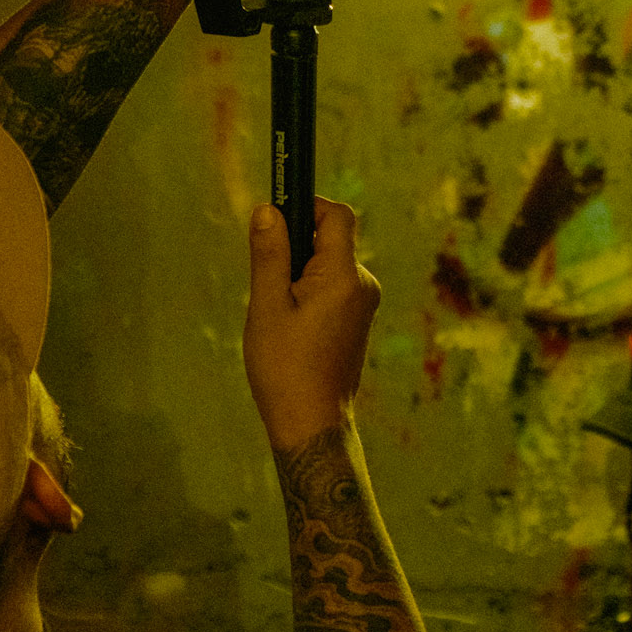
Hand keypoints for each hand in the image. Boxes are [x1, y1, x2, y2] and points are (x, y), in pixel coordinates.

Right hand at [244, 197, 380, 452]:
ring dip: (299, 276)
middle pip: (330, 240)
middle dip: (296, 249)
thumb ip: (270, 255)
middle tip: (269, 287)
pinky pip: (332, 288)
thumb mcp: (267, 307)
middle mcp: (363, 285)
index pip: (337, 215)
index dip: (307, 208)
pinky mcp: (358, 320)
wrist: (312, 423)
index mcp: (345, 277)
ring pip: (328, 266)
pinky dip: (308, 295)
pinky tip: (291, 329)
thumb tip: (268, 210)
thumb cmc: (285, 368)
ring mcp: (364, 304)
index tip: (276, 221)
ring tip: (279, 316)